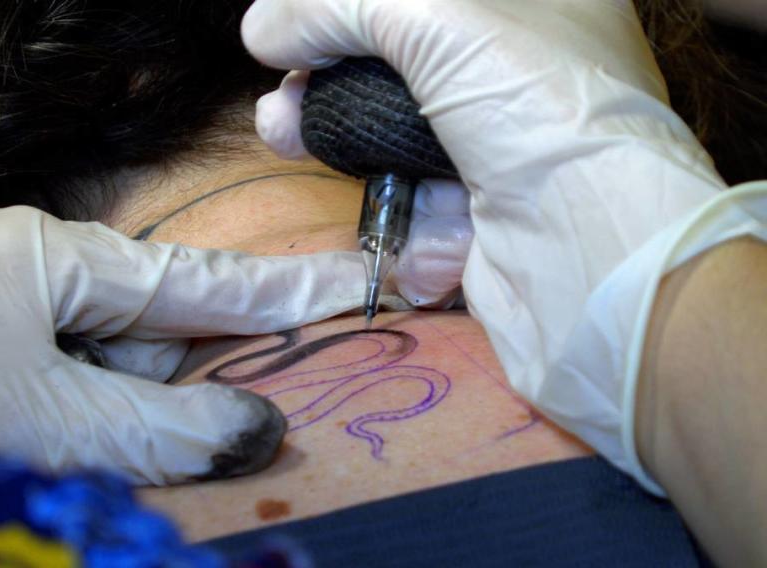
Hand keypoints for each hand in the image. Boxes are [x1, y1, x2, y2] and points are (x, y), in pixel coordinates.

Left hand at [0, 206, 364, 484]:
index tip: (354, 281)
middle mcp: (27, 265)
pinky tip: (65, 437)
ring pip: (100, 356)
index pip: (198, 281)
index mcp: (54, 258)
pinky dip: (80, 411)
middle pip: (146, 326)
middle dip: (184, 374)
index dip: (282, 291)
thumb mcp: (52, 426)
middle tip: (219, 410)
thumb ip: (165, 433)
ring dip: (119, 405)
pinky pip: (59, 371)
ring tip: (93, 436)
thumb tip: (258, 432)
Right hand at [242, 0, 731, 490]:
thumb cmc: (534, 106)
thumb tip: (261, 26)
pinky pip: (417, 193)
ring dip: (332, 126)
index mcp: (541, 2)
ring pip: (398, 127)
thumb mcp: (433, 15)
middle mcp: (528, 70)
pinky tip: (357, 185)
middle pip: (404, 57)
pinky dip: (386, 192)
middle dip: (329, 67)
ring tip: (280, 130)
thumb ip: (337, 4)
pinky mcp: (484, 215)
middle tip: (282, 84)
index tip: (305, 23)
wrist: (591, 257)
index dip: (361, 8)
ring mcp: (506, 148)